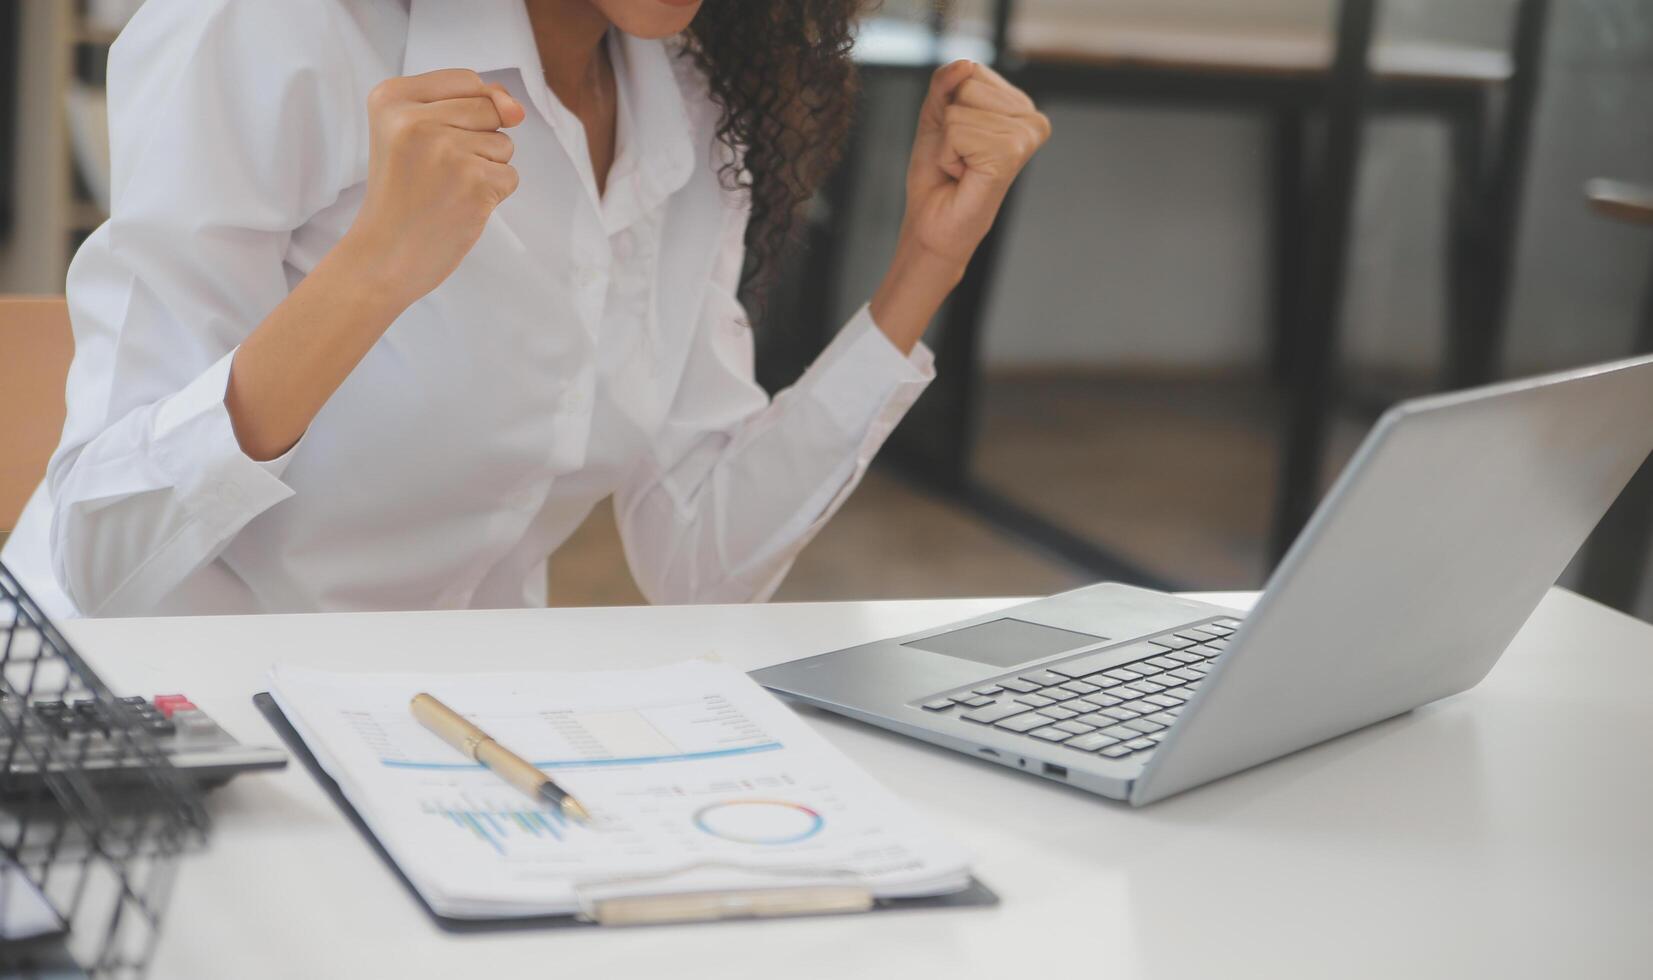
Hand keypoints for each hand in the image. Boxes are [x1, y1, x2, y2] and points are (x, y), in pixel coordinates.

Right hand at [345, 69, 525, 307]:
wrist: (383, 256)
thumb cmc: (402, 195)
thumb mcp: (413, 133)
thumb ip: (468, 103)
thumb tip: (516, 110)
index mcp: (391, 97)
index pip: (468, 81)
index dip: (467, 114)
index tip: (429, 145)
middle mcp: (415, 119)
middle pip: (489, 110)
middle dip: (477, 141)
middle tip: (436, 172)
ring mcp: (445, 151)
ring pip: (504, 143)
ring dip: (486, 169)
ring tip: (446, 189)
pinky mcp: (472, 182)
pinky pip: (510, 176)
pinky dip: (492, 195)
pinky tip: (459, 206)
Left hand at [900, 61, 1050, 270]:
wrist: (933, 223)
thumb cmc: (938, 175)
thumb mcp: (938, 116)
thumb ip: (946, 82)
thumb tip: (965, 63)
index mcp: (1019, 107)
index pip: (972, 71)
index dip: (950, 107)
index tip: (959, 141)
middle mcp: (1031, 119)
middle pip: (968, 84)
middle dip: (949, 123)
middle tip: (960, 157)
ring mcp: (1024, 136)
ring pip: (960, 107)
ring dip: (948, 142)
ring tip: (963, 166)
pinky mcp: (1011, 152)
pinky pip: (957, 129)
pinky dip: (948, 154)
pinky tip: (964, 175)